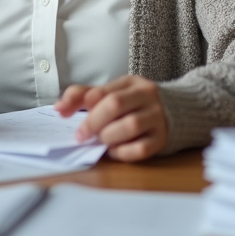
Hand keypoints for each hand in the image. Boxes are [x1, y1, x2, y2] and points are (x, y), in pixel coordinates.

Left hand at [53, 75, 167, 161]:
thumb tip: (58, 108)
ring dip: (109, 137)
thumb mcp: (112, 92)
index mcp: (131, 83)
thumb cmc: (134, 103)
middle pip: (115, 105)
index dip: (81, 105)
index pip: (100, 92)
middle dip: (93, 122)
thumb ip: (83, 96)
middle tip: (81, 135)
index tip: (68, 117)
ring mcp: (157, 118)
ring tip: (101, 141)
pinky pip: (141, 148)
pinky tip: (115, 151)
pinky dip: (123, 152)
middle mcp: (147, 96)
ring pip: (130, 125)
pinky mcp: (162, 139)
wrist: (176, 111)